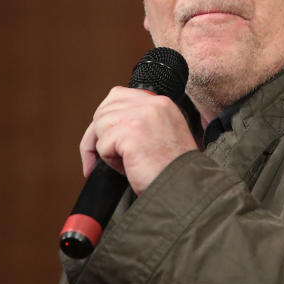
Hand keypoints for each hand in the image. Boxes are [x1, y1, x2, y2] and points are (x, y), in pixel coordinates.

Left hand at [80, 87, 198, 194]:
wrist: (185, 187)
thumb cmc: (173, 169)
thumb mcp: (163, 133)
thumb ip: (142, 121)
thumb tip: (108, 123)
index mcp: (161, 102)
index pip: (118, 96)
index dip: (107, 119)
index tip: (107, 137)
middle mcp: (152, 104)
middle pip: (104, 110)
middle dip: (98, 135)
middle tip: (106, 155)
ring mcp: (141, 116)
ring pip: (100, 125)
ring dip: (106, 148)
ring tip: (127, 161)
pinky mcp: (130, 133)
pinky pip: (102, 145)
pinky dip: (110, 161)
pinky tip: (129, 166)